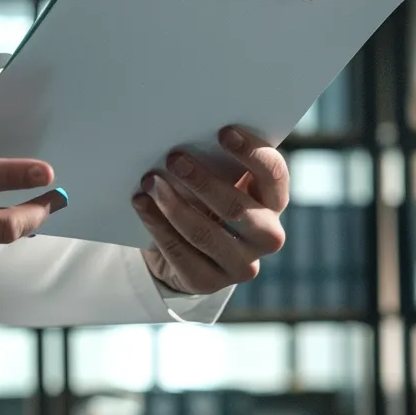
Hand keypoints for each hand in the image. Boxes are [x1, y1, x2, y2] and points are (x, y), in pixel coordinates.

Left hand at [132, 126, 289, 294]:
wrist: (185, 252)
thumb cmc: (204, 201)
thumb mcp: (217, 181)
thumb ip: (216, 163)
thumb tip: (186, 134)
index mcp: (273, 203)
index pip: (274, 175)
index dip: (251, 152)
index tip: (223, 132)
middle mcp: (267, 236)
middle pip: (238, 208)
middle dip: (203, 182)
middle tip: (174, 158)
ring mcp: (241, 265)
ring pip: (205, 234)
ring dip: (173, 204)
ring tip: (150, 181)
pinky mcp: (209, 283)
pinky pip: (180, 253)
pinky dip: (156, 225)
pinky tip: (141, 204)